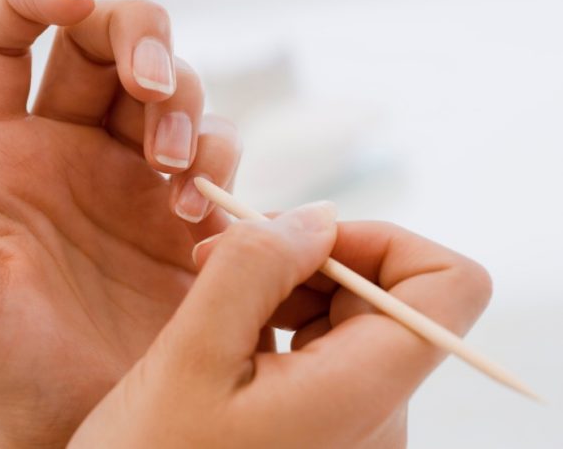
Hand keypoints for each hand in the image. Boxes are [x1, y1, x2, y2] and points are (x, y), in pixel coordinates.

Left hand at [0, 0, 240, 447]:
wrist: (87, 419)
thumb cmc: (10, 365)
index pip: (5, 36)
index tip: (72, 2)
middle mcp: (68, 146)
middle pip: (106, 41)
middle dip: (139, 43)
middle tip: (154, 90)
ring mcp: (131, 172)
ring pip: (170, 87)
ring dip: (182, 111)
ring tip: (172, 177)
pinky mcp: (184, 203)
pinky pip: (213, 147)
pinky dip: (214, 160)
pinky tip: (192, 215)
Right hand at [69, 208, 491, 447]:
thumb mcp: (192, 354)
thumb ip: (257, 268)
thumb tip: (320, 217)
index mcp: (362, 397)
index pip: (449, 286)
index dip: (385, 241)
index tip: (302, 241)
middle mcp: (380, 415)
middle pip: (391, 294)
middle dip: (311, 257)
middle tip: (224, 256)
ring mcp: (357, 423)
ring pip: (352, 315)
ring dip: (287, 284)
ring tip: (215, 294)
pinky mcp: (329, 424)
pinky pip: (327, 346)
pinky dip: (282, 317)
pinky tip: (229, 329)